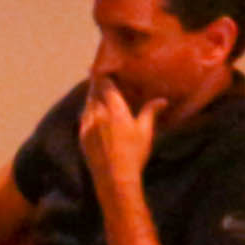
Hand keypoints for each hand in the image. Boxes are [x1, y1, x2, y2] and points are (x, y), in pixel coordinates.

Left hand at [77, 73, 160, 196]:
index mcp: (115, 110)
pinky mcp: (82, 135)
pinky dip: (87, 109)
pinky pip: (83, 115)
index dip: (104, 75)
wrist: (115, 177)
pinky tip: (91, 110)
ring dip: (92, 95)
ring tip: (96, 91)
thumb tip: (162, 100)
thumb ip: (151, 112)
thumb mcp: (146, 132)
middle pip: (94, 91)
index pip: (105, 85)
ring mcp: (87, 124)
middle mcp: (98, 113)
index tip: (104, 68)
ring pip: (87, 102)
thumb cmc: (134, 153)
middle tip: (99, 75)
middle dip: (97, 83)